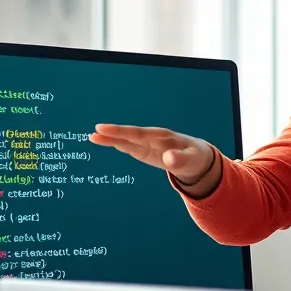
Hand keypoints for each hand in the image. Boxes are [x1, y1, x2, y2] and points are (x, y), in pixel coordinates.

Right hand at [89, 124, 216, 188]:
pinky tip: (106, 141)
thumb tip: (168, 158)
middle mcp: (153, 138)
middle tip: (94, 132)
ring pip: (127, 140)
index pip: (138, 134)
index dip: (121, 132)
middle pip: (130, 135)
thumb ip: (180, 160)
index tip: (104, 129)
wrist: (198, 159)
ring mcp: (149, 144)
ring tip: (93, 137)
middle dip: (113, 134)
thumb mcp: (191, 161)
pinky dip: (119, 144)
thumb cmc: (195, 158)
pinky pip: (131, 146)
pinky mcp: (146, 151)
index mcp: (162, 137)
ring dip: (111, 138)